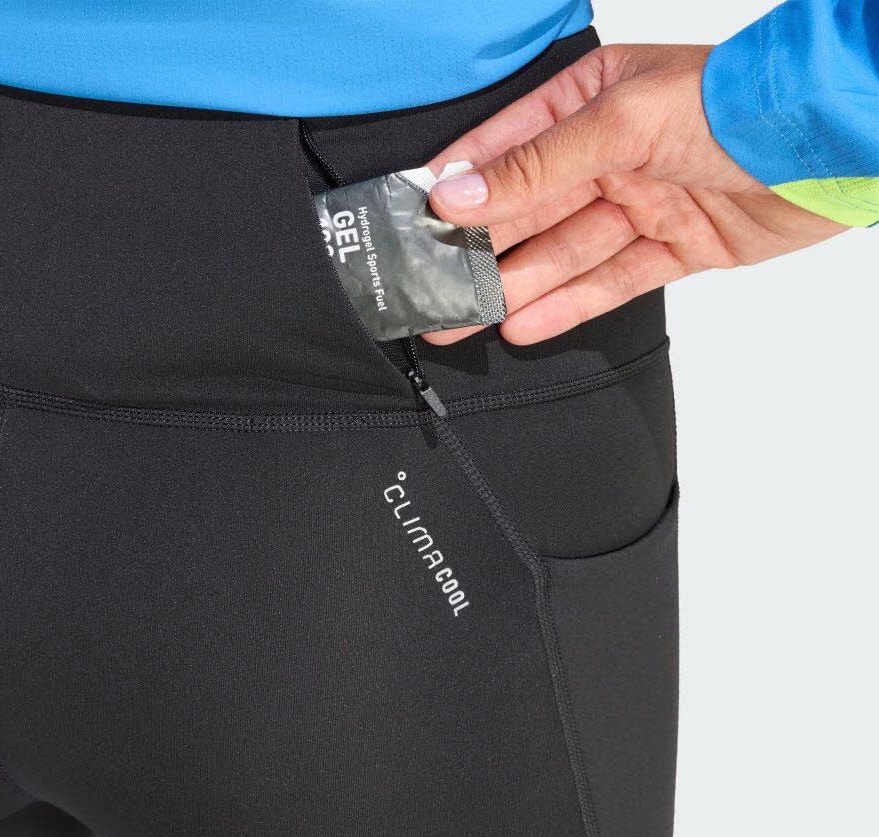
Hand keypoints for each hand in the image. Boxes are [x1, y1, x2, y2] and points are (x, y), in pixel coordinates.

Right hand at [424, 44, 845, 345]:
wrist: (835, 147)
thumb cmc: (740, 106)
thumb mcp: (624, 122)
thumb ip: (540, 163)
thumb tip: (462, 189)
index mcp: (590, 101)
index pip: (506, 150)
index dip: (458, 190)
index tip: (412, 225)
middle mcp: (611, 153)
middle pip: (529, 212)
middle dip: (478, 253)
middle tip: (429, 291)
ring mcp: (642, 202)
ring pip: (563, 253)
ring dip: (513, 288)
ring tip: (463, 320)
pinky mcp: (673, 246)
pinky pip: (610, 281)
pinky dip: (570, 304)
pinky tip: (526, 323)